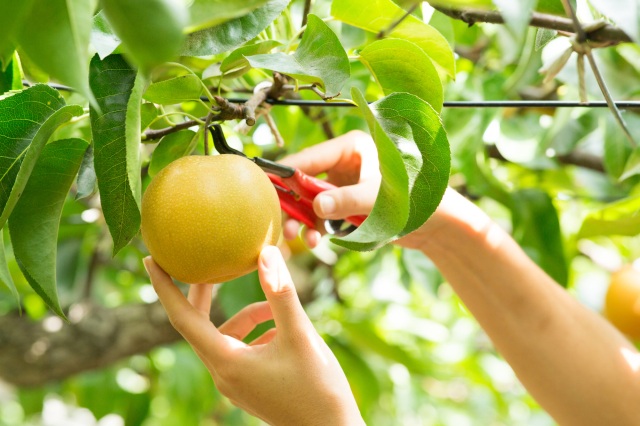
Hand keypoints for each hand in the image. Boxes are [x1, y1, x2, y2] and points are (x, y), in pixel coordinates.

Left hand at [144, 246, 364, 425]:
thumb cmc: (317, 388)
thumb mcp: (300, 336)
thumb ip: (280, 293)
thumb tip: (266, 253)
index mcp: (226, 362)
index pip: (183, 318)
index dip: (164, 287)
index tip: (150, 259)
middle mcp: (223, 373)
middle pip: (201, 323)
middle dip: (204, 292)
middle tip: (203, 261)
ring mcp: (234, 380)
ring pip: (230, 334)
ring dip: (251, 314)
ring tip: (280, 306)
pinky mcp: (248, 383)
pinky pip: (243, 347)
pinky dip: (259, 331)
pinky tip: (283, 329)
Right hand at [280, 130, 454, 251]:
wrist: (437, 224)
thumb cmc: (415, 200)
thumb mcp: (378, 199)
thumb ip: (347, 201)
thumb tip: (314, 206)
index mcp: (352, 147)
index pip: (310, 157)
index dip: (286, 174)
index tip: (265, 189)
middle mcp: (344, 163)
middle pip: (305, 181)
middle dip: (293, 204)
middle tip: (284, 225)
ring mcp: (345, 184)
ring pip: (311, 200)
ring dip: (303, 220)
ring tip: (303, 239)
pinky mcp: (347, 203)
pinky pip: (323, 214)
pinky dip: (316, 227)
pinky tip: (316, 241)